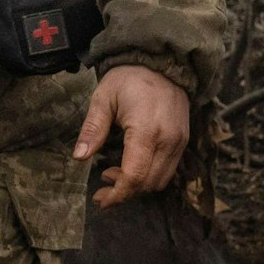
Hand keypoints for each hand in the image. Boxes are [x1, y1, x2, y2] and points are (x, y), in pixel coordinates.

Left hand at [73, 64, 190, 208]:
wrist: (162, 63)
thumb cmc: (128, 79)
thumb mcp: (103, 99)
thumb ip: (92, 129)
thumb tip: (79, 157)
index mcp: (147, 131)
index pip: (135, 175)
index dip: (117, 193)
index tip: (100, 199)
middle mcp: (169, 140)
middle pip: (148, 183)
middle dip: (124, 192)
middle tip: (101, 187)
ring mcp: (180, 142)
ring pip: (161, 180)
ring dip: (137, 186)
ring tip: (111, 174)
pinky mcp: (184, 140)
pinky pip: (169, 169)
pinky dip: (149, 176)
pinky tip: (130, 167)